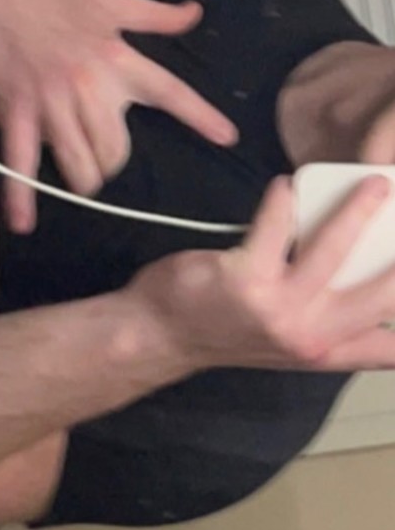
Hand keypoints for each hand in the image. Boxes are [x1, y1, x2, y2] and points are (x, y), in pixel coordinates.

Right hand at [0, 0, 238, 231]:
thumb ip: (154, 15)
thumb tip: (195, 14)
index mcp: (118, 58)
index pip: (170, 92)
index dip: (200, 117)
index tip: (227, 138)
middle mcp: (90, 86)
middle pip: (117, 149)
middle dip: (113, 161)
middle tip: (104, 156)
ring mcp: (52, 105)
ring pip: (82, 164)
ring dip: (85, 178)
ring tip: (82, 177)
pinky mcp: (17, 115)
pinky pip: (22, 163)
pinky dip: (22, 196)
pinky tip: (23, 223)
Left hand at [130, 174, 394, 372]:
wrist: (158, 336)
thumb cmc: (228, 327)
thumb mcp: (295, 340)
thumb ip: (341, 327)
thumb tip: (387, 301)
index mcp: (328, 349)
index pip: (392, 342)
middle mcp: (311, 335)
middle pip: (381, 291)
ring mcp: (279, 310)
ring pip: (333, 251)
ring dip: (357, 210)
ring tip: (373, 181)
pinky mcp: (243, 281)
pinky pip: (274, 229)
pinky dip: (283, 201)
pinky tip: (285, 184)